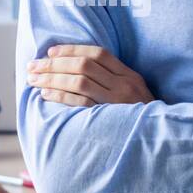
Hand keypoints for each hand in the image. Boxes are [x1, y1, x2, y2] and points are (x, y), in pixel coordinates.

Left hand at [25, 44, 154, 105]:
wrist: (159, 142)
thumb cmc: (140, 117)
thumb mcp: (134, 92)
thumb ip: (113, 79)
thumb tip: (77, 68)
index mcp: (129, 75)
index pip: (97, 53)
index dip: (71, 50)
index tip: (50, 52)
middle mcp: (124, 85)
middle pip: (84, 66)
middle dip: (54, 64)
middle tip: (33, 65)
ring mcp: (117, 102)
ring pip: (79, 82)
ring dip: (52, 78)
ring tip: (34, 80)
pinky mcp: (108, 118)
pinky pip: (80, 103)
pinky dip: (60, 96)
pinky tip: (45, 95)